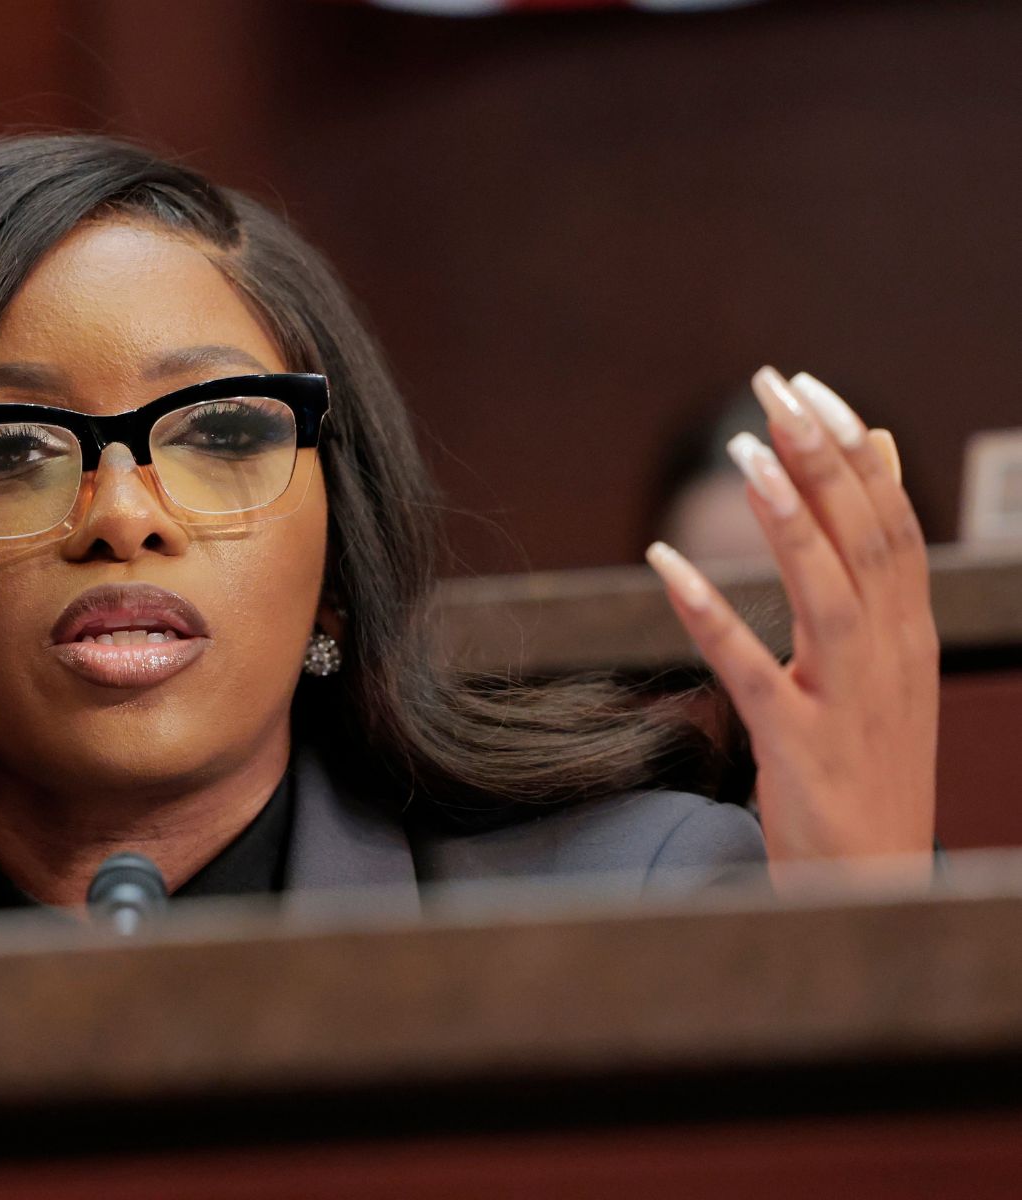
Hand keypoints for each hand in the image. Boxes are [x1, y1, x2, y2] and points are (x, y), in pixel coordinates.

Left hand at [646, 367, 937, 886]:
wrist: (876, 891)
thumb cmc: (869, 772)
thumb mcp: (885, 666)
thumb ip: (876, 572)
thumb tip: (877, 458)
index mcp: (911, 638)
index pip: (893, 524)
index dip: (854, 450)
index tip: (808, 387)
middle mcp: (891, 662)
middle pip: (866, 541)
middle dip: (822, 458)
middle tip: (775, 387)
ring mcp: (849, 706)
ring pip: (827, 594)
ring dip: (788, 518)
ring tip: (745, 450)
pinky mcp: (798, 748)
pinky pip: (749, 671)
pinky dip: (709, 612)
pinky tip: (664, 565)